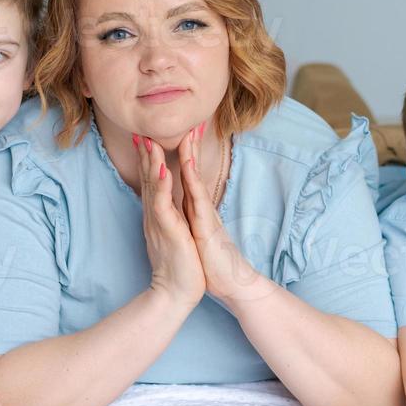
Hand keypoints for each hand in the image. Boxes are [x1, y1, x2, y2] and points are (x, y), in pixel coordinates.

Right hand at [136, 132, 205, 309]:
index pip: (152, 184)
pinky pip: (163, 205)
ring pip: (154, 188)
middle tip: (140, 133)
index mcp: (158, 216)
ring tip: (149, 142)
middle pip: (149, 180)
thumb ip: (166, 220)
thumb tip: (162, 208)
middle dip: (145, 156)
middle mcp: (155, 216)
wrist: (177, 293)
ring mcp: (159, 222)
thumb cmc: (178, 267)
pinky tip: (164, 170)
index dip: (148, 162)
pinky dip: (163, 186)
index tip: (144, 140)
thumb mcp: (171, 236)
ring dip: (152, 164)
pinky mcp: (167, 231)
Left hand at [179, 122, 263, 303]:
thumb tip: (186, 209)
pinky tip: (184, 165)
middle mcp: (201, 207)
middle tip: (189, 119)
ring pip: (194, 178)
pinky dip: (189, 180)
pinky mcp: (205, 226)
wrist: (230, 285)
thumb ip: (192, 220)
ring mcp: (205, 214)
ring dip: (189, 153)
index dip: (182, 153)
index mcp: (195, 209)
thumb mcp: (197, 235)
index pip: (187, 175)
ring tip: (188, 131)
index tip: (176, 132)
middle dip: (189, 143)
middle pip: (192, 169)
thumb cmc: (211, 263)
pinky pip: (196, 198)